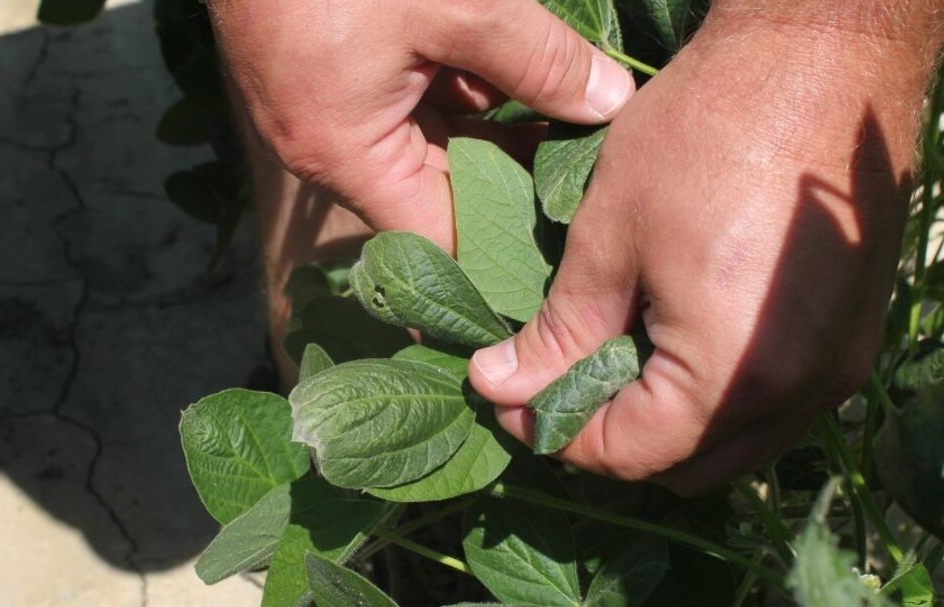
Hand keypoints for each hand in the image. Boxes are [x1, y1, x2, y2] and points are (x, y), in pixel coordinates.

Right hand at [209, 0, 635, 251]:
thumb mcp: (459, 3)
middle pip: (442, 192)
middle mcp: (332, 148)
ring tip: (578, 122)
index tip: (573, 239)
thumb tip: (611, 103)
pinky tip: (528, 72)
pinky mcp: (337, 68)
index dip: (507, 245)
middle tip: (594, 173)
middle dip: (517, 178)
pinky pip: (415, 98)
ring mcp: (332, 106)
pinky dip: (466, 87)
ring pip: (434, 140)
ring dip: (499, 127)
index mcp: (347, 156)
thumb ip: (540, 60)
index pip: (440, 240)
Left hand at [469, 14, 938, 493]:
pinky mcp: (853, 339)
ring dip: (665, 421)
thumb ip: (558, 330)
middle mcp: (799, 395)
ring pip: (733, 445)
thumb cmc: (710, 132)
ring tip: (609, 356)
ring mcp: (838, 370)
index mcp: (733, 376)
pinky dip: (714, 397)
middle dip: (610, 437)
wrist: (827, 56)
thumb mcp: (611, 235)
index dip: (553, 432)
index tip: (505, 391)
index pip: (628, 453)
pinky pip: (772, 406)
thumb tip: (499, 386)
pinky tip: (673, 335)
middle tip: (553, 378)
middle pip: (685, 466)